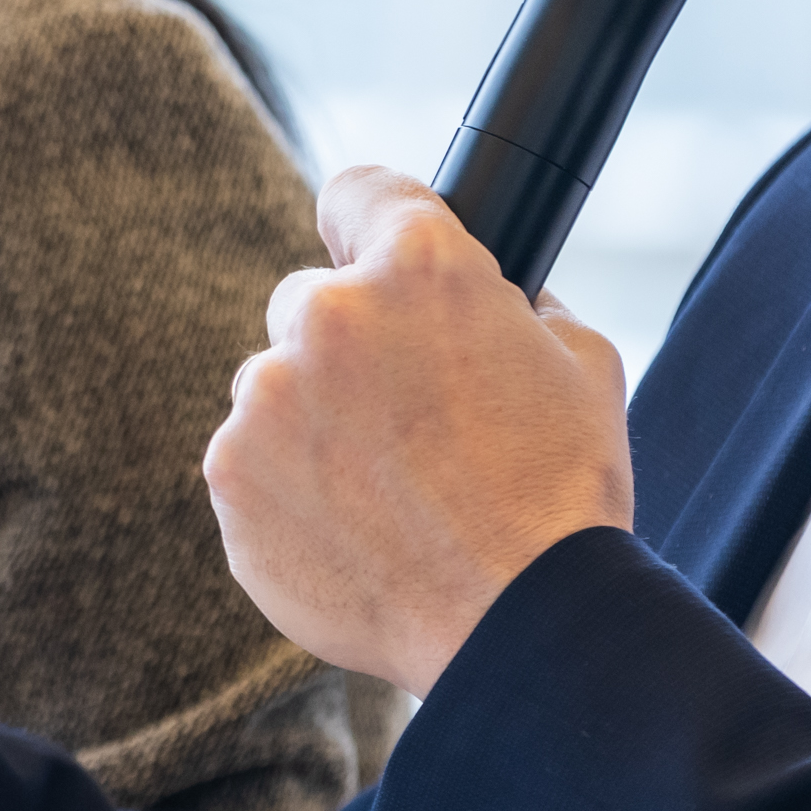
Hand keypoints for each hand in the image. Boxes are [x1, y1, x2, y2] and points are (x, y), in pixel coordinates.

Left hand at [202, 165, 631, 693]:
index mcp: (421, 265)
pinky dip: (286, 489)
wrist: (518, 620)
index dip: (368, 224)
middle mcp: (329, 313)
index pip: (359, 190)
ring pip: (275, 386)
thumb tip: (495, 298)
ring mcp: (267, 394)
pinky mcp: (229, 472)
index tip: (365, 252)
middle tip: (405, 422)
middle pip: (310, 301)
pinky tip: (351, 529)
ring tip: (387, 493)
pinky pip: (250, 461)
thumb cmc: (561, 495)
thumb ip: (518, 305)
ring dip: (313, 422)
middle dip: (349, 349)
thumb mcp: (581, 362)